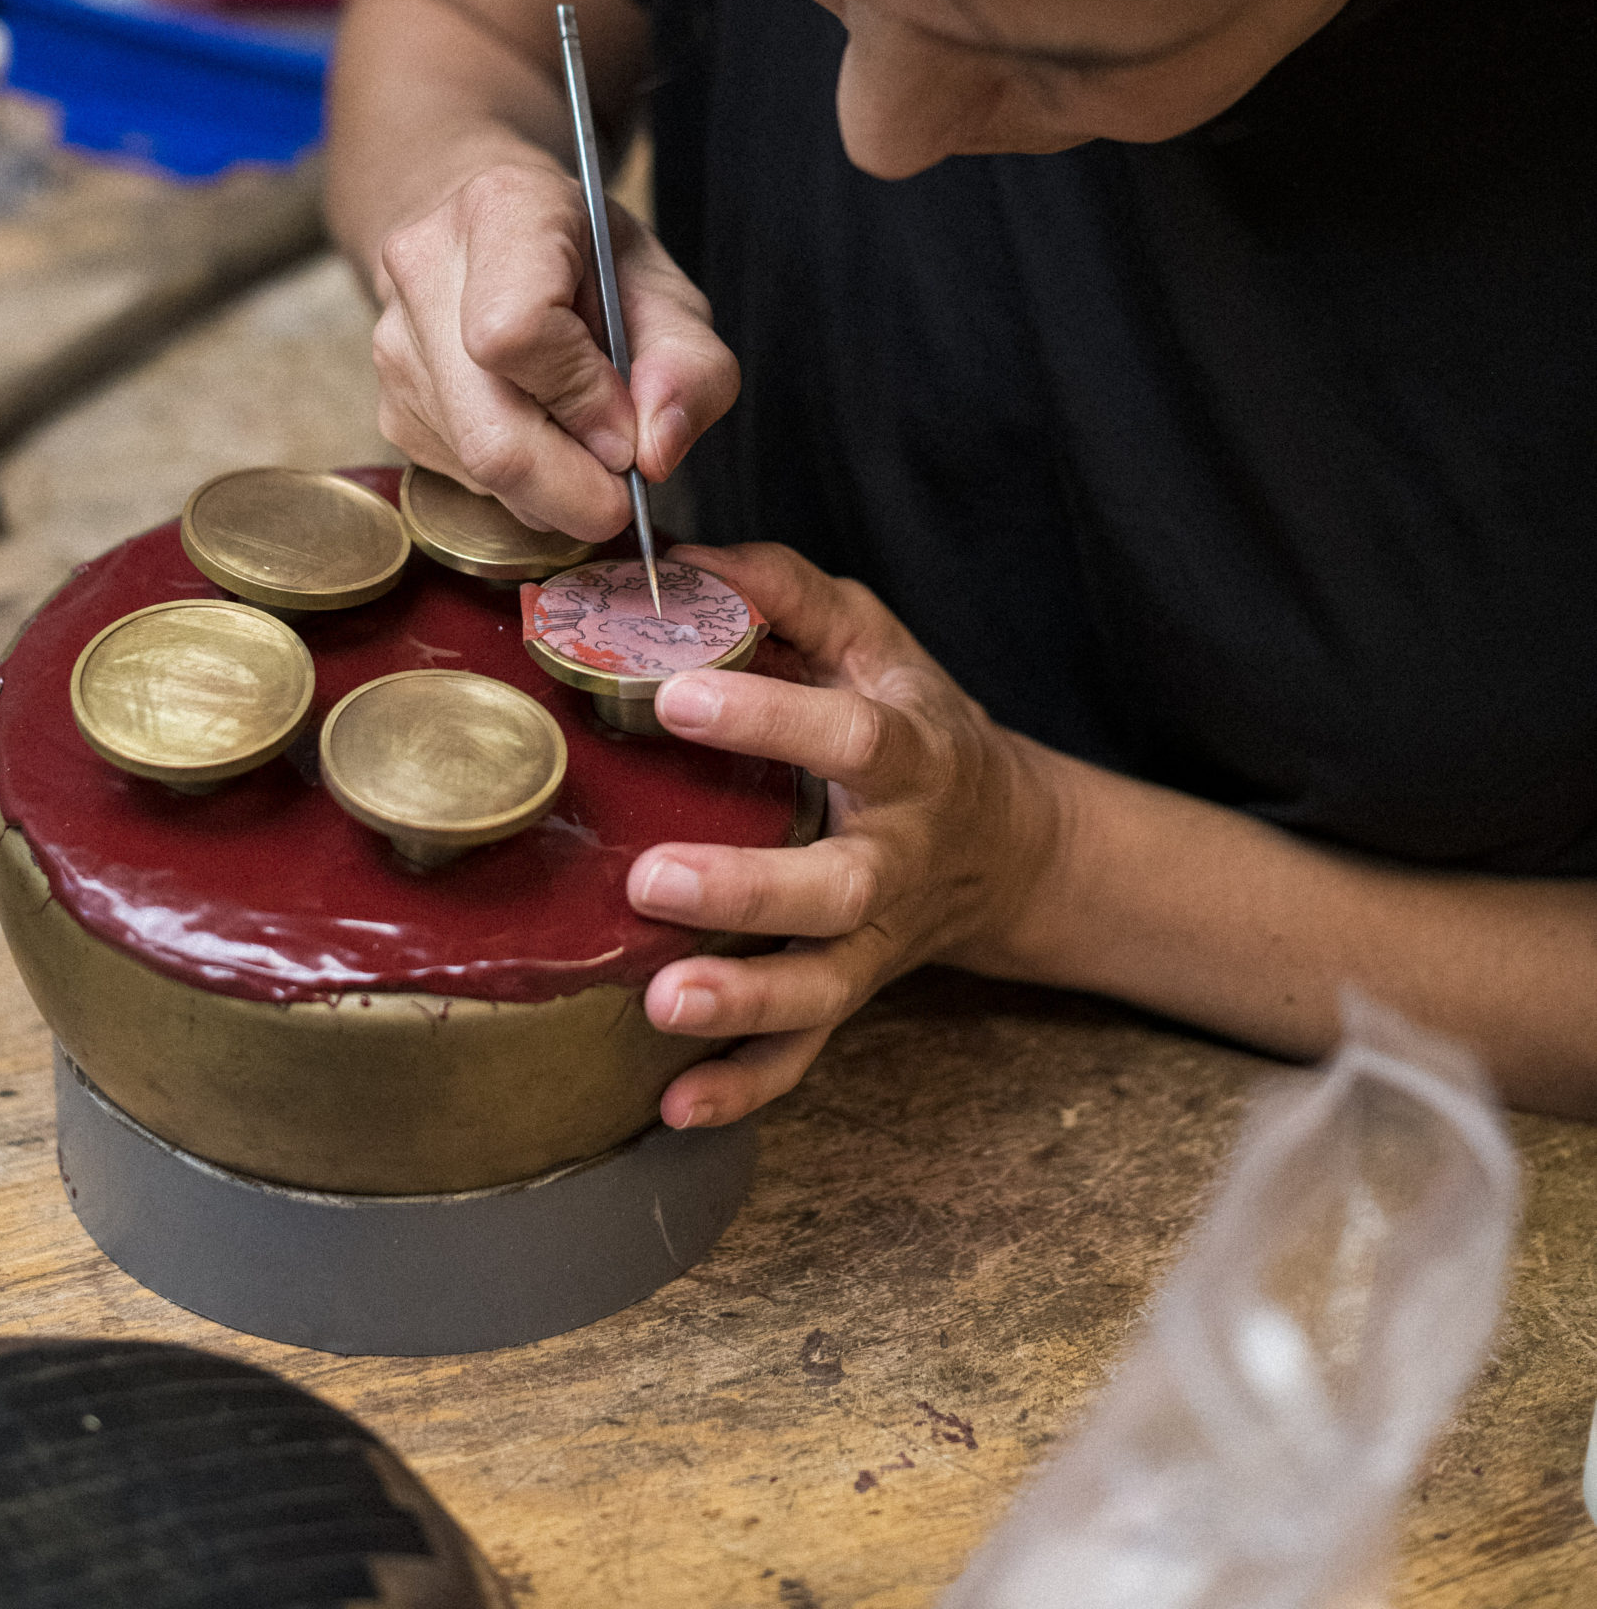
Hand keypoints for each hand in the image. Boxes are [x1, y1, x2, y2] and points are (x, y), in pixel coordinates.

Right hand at [372, 158, 740, 537]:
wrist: (500, 238)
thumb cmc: (592, 263)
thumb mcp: (668, 295)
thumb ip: (691, 369)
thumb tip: (656, 452)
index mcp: (503, 211)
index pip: (517, 332)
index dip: (584, 399)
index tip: (628, 426)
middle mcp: (427, 271)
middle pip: (491, 436)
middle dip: (576, 490)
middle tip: (624, 485)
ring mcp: (396, 345)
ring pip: (480, 471)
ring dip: (555, 489)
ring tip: (586, 434)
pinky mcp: (393, 407)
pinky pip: (466, 481)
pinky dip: (523, 486)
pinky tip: (542, 432)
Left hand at [627, 543, 1065, 1126]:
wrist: (1007, 841)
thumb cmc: (913, 721)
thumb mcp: (871, 638)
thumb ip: (787, 592)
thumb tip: (685, 558)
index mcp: (909, 757)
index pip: (850, 734)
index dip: (769, 715)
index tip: (677, 693)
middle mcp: (899, 858)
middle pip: (838, 887)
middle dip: (749, 888)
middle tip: (654, 877)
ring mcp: (876, 938)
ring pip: (824, 986)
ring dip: (747, 1001)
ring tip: (664, 1001)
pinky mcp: (853, 992)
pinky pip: (806, 1055)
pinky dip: (748, 1086)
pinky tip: (676, 1105)